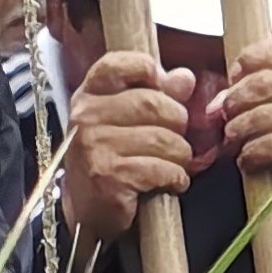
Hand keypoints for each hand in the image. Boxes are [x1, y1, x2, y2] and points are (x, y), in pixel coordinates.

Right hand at [62, 45, 197, 247]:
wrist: (90, 208)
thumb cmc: (114, 159)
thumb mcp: (129, 120)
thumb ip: (157, 94)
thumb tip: (184, 77)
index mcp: (90, 95)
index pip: (119, 64)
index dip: (148, 70)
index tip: (162, 87)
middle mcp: (87, 116)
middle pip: (154, 103)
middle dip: (177, 125)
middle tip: (174, 141)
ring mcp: (95, 145)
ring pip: (164, 139)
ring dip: (180, 156)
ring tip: (171, 165)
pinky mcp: (108, 175)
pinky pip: (162, 168)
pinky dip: (176, 177)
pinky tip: (169, 182)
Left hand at [215, 36, 271, 252]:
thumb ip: (247, 97)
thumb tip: (214, 104)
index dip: (251, 58)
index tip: (233, 76)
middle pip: (264, 82)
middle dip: (234, 100)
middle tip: (221, 116)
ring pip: (264, 113)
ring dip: (238, 128)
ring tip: (232, 139)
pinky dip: (252, 152)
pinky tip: (247, 159)